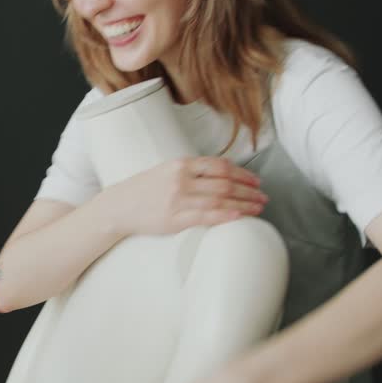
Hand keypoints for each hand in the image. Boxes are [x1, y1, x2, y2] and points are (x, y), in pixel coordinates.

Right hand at [105, 157, 266, 237]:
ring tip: (258, 208)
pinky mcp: (175, 218)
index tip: (256, 180)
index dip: (242, 173)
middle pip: (224, 182)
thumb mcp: (166, 171)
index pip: (220, 166)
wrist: (118, 207)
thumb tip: (219, 176)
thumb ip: (190, 171)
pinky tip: (239, 216)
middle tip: (263, 196)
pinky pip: (206, 216)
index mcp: (180, 164)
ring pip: (220, 199)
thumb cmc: (142, 190)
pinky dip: (226, 215)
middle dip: (248, 190)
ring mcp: (178, 199)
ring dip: (243, 204)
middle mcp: (181, 179)